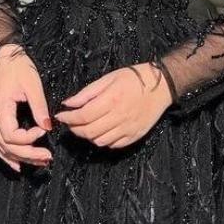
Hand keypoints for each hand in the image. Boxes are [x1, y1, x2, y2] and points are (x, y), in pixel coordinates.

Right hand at [0, 43, 52, 171]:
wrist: (6, 59)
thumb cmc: (19, 68)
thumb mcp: (33, 85)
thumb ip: (39, 107)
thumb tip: (47, 126)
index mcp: (2, 109)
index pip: (11, 135)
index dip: (28, 138)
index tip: (43, 131)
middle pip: (7, 146)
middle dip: (28, 154)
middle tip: (47, 158)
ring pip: (2, 148)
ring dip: (20, 158)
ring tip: (39, 163)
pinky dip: (7, 156)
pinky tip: (18, 164)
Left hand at [53, 61, 172, 148]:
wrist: (162, 86)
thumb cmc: (135, 78)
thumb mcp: (108, 78)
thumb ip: (87, 92)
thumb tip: (68, 103)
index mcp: (111, 100)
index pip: (83, 116)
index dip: (68, 118)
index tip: (61, 115)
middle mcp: (119, 117)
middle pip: (89, 132)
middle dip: (74, 129)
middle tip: (70, 122)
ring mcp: (128, 129)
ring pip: (99, 141)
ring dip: (87, 136)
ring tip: (84, 126)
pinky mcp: (135, 136)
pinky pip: (113, 145)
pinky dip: (102, 140)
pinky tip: (100, 130)